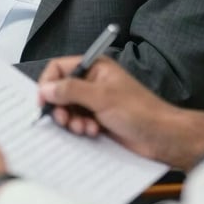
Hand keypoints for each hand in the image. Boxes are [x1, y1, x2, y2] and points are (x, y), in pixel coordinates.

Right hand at [38, 56, 203, 171]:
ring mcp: (95, 102)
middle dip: (61, 106)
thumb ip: (72, 90)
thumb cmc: (139, 110)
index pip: (60, 68)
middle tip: (64, 119)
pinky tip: (92, 132)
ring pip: (68, 109)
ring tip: (83, 127)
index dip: (48, 83)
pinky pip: (78, 122)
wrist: (161, 136)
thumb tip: (46, 89)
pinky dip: (80, 128)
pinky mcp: (98, 120)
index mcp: (95, 67)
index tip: (42, 101)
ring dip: (72, 120)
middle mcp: (93, 82)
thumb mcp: (102, 97)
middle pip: (61, 90)